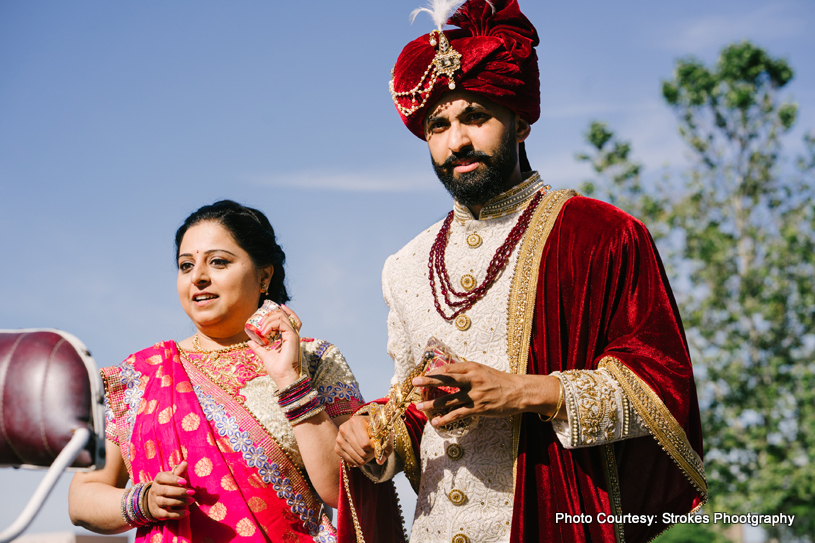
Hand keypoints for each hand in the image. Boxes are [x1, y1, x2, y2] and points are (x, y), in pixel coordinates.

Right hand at [147, 461, 192, 519]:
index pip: (163, 478)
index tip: (185, 482)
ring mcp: (154, 502)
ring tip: (192, 501)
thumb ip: (179, 471)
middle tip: (192, 492)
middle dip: (180, 492)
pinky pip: (166, 514)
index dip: (174, 480)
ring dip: (180, 502)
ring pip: (166, 502)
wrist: (154, 500)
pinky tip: (187, 513)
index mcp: (158, 479)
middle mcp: (154, 490)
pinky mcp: (157, 513)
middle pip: (165, 491)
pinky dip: (177, 514)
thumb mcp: (172, 477)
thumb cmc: (168, 485)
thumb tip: (185, 462)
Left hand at [248, 305, 301, 388]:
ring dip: (269, 319)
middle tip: (260, 323)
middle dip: (270, 314)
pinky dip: (271, 325)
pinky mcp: (292, 337)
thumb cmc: (277, 368)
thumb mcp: (265, 355)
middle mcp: (292, 334)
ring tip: (261, 329)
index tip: (274, 307)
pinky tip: (263, 332)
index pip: (289, 319)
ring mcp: (293, 335)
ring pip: (282, 317)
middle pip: (285, 315)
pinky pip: (281, 323)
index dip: (284, 311)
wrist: (282, 377)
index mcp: (288, 337)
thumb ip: (258, 347)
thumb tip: (249, 341)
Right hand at [335, 415, 392, 466]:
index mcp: (356, 421)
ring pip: (355, 457)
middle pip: (360, 451)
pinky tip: (361, 454)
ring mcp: (339, 439)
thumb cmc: (376, 430)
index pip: (365, 443)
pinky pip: (349, 461)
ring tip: (368, 451)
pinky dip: (357, 461)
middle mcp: (344, 428)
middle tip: (373, 449)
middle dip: (370, 454)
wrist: (364, 426)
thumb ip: (385, 448)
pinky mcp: (336, 448)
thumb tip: (379, 462)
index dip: (373, 448)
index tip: (377, 444)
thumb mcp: (384, 435)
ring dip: (364, 458)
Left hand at [412, 361, 532, 426]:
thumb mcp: (483, 371)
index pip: (449, 368)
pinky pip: (458, 414)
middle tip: (414, 383)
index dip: (435, 371)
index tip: (423, 373)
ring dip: (433, 404)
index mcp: (473, 368)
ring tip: (420, 407)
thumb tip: (450, 373)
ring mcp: (475, 394)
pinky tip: (436, 422)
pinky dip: (445, 419)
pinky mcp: (479, 408)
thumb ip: (467, 372)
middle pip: (446, 380)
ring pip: (449, 399)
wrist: (519, 392)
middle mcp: (472, 379)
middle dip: (428, 381)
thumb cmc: (500, 381)